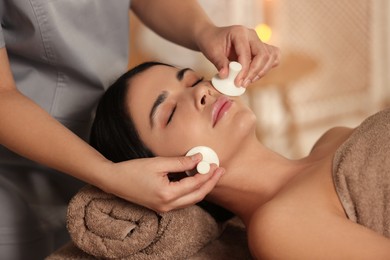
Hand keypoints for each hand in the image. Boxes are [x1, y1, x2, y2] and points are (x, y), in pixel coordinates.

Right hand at [100, 153, 223, 212]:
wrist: (114, 181)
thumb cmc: (133, 170)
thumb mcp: (158, 163)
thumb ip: (180, 162)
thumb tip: (198, 159)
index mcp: (167, 194)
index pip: (195, 185)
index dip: (207, 174)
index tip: (215, 164)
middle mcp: (167, 205)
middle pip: (197, 196)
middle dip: (210, 183)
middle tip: (220, 171)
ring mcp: (164, 208)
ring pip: (191, 200)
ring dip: (202, 187)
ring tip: (210, 174)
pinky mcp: (162, 206)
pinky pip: (182, 200)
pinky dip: (192, 190)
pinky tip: (195, 179)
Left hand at [196, 25, 279, 87]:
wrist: (212, 37)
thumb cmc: (211, 42)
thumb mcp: (211, 52)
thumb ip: (219, 63)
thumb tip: (226, 76)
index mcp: (240, 33)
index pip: (247, 53)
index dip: (244, 70)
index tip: (237, 82)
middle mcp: (252, 35)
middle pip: (264, 54)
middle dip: (255, 72)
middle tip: (243, 84)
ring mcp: (258, 41)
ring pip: (271, 56)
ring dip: (262, 72)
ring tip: (248, 81)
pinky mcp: (261, 48)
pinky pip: (273, 57)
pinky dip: (267, 68)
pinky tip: (255, 75)